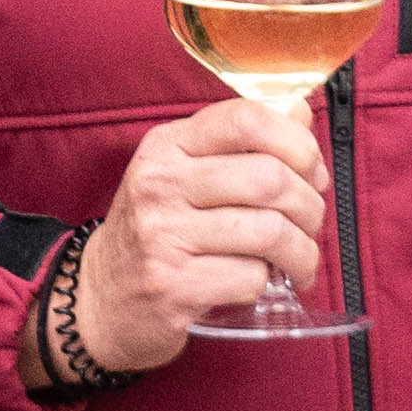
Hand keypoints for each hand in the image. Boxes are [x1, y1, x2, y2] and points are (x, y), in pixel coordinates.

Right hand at [64, 99, 334, 377]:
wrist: (99, 300)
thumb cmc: (155, 232)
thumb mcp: (184, 174)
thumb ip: (241, 143)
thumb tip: (299, 110)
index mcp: (166, 146)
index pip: (246, 119)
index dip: (298, 143)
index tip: (311, 172)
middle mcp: (159, 184)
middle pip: (269, 178)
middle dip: (309, 207)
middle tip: (309, 225)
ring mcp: (162, 236)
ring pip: (269, 232)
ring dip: (301, 252)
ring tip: (299, 262)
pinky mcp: (172, 286)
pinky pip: (251, 278)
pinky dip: (267, 284)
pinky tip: (257, 284)